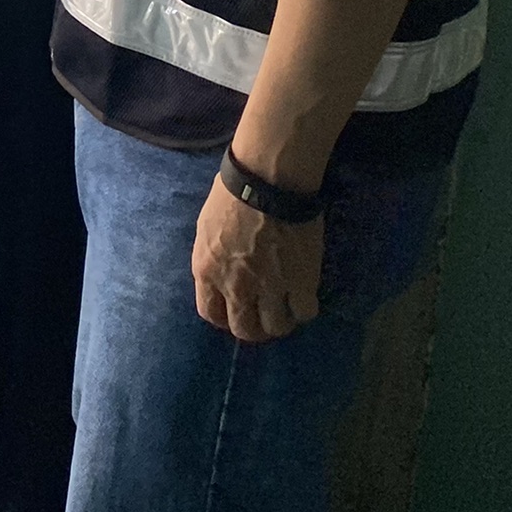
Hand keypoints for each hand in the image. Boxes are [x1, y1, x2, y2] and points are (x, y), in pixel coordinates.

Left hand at [192, 178, 323, 342]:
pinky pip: (304, 312)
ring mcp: (269, 287)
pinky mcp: (301, 282)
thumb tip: (220, 276)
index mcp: (206, 270)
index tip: (234, 312)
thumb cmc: (232, 194)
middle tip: (262, 315)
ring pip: (276, 328)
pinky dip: (304, 309)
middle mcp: (235, 286)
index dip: (224, 317)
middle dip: (253, 327)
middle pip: (244, 330)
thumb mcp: (206, 230)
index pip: (210, 314)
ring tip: (285, 308)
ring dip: (280, 320)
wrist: (267, 181)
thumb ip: (213, 259)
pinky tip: (303, 297)